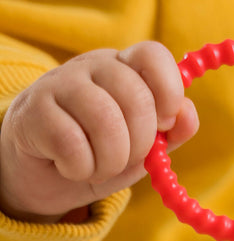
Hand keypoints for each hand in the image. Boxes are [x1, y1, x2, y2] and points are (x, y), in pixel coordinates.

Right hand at [0, 41, 198, 222]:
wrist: (47, 176)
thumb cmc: (101, 154)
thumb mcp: (144, 147)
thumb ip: (171, 131)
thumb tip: (186, 115)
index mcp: (124, 69)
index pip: (153, 55)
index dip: (168, 92)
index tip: (164, 125)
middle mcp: (91, 66)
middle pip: (136, 97)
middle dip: (140, 144)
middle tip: (125, 159)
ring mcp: (59, 84)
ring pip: (105, 119)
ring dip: (111, 160)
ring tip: (100, 167)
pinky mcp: (33, 111)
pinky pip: (72, 143)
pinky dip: (82, 168)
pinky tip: (73, 168)